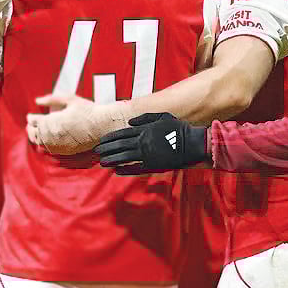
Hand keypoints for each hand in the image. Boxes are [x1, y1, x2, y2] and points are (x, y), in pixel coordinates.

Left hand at [26, 93, 100, 154]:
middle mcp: (51, 135)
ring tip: (37, 132)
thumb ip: (52, 99)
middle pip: (33, 133)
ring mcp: (57, 145)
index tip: (30, 116)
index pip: (33, 121)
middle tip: (31, 124)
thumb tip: (37, 101)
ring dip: (36, 137)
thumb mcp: (70, 99)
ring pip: (39, 143)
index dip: (31, 118)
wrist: (102, 127)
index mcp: (51, 121)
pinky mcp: (63, 151)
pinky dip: (44, 144)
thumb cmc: (87, 111)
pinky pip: (48, 150)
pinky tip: (46, 140)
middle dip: (30, 128)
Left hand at [94, 113, 208, 174]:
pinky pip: (135, 168)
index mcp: (144, 130)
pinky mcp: (153, 165)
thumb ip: (144, 118)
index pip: (121, 134)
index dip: (109, 138)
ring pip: (124, 157)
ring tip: (101, 162)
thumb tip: (129, 122)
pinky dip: (125, 170)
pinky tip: (116, 171)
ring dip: (112, 159)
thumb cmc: (178, 128)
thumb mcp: (162, 117)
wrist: (191, 143)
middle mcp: (143, 142)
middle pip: (120, 145)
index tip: (100, 141)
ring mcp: (147, 154)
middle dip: (106, 148)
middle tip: (96, 151)